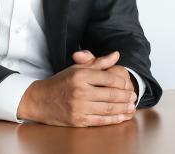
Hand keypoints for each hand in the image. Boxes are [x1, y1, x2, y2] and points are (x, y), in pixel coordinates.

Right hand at [17, 50, 136, 125]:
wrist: (40, 100)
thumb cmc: (60, 82)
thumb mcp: (78, 68)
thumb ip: (98, 62)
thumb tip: (116, 55)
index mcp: (81, 75)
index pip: (109, 79)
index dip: (122, 83)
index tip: (128, 84)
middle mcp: (80, 91)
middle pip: (111, 94)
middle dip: (125, 97)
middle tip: (134, 96)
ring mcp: (79, 107)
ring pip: (108, 108)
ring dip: (123, 108)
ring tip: (131, 106)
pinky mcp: (78, 120)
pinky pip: (100, 120)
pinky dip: (113, 119)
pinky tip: (121, 117)